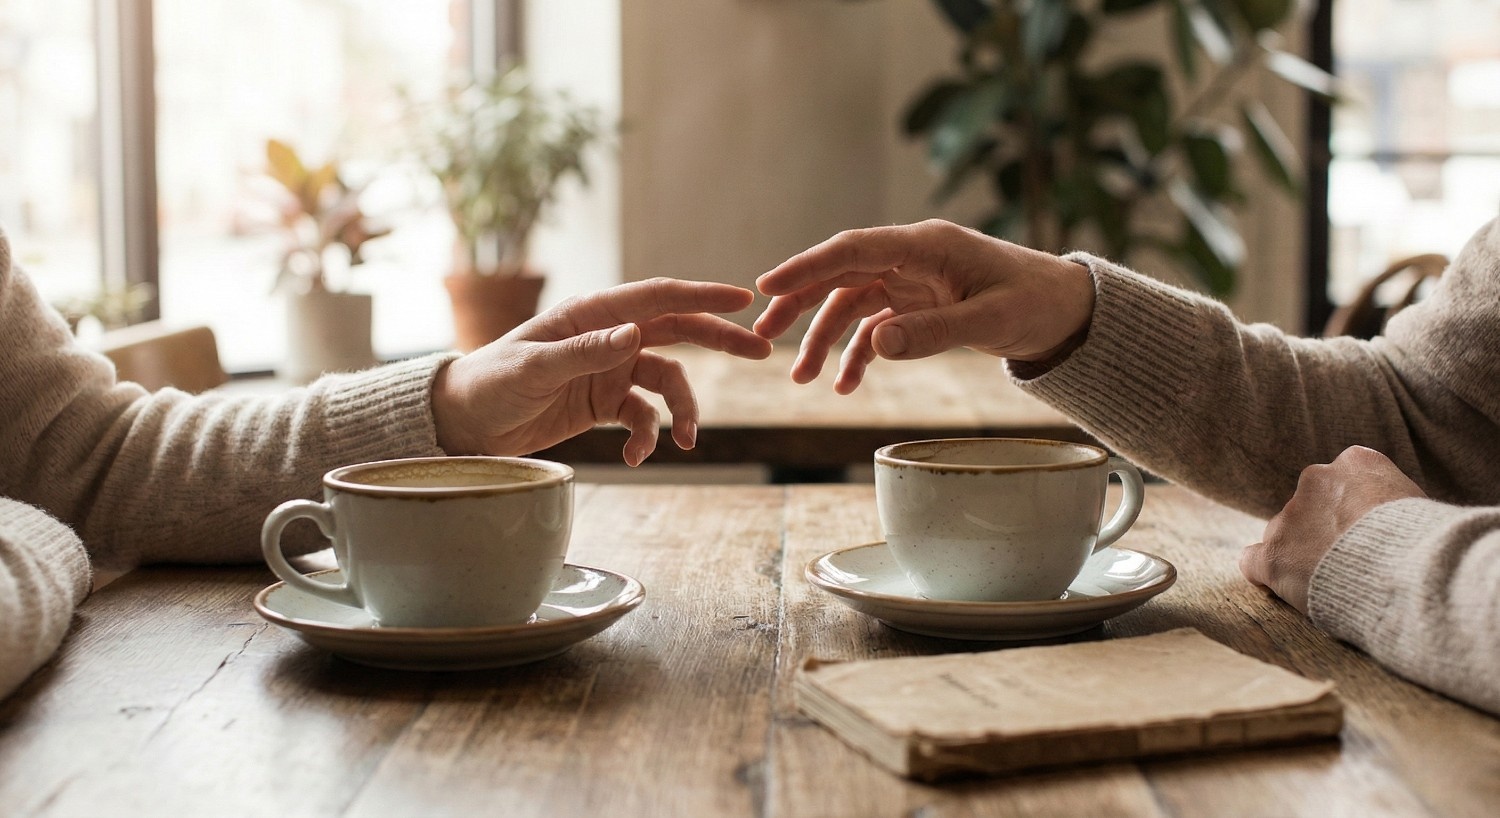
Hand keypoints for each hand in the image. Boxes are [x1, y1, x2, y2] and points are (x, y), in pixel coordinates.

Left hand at [430, 278, 771, 465]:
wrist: (465, 423)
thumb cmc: (491, 383)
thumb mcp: (534, 368)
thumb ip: (585, 351)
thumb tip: (634, 332)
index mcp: (592, 314)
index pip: (657, 298)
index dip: (702, 296)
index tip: (742, 300)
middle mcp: (608, 336)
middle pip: (678, 331)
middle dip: (720, 341)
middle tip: (762, 351)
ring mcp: (610, 369)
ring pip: (668, 382)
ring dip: (683, 410)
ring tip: (687, 442)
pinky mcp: (605, 402)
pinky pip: (644, 416)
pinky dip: (647, 436)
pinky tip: (636, 457)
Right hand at [753, 219, 1094, 392]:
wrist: (1068, 312)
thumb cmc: (1036, 304)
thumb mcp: (989, 322)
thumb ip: (933, 332)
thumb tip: (877, 344)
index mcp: (927, 246)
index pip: (853, 249)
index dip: (806, 266)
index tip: (766, 286)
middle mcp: (912, 257)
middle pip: (840, 274)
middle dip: (799, 304)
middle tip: (761, 335)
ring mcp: (913, 281)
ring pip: (851, 304)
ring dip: (823, 338)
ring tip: (801, 379)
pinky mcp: (919, 304)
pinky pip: (875, 326)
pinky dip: (857, 354)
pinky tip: (843, 385)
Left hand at [1240, 446, 1425, 611]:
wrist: (1411, 570)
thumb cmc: (1426, 544)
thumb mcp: (1416, 504)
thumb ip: (1386, 502)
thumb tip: (1381, 519)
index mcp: (1355, 462)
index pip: (1340, 481)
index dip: (1350, 511)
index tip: (1363, 532)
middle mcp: (1316, 480)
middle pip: (1309, 506)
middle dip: (1322, 530)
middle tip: (1349, 560)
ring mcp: (1290, 517)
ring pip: (1283, 533)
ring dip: (1299, 553)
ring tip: (1333, 581)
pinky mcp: (1275, 553)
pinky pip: (1254, 560)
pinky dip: (1265, 572)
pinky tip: (1277, 584)